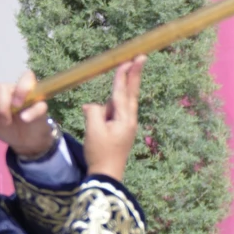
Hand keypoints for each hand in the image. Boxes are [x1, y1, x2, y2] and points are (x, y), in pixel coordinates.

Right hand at [0, 70, 54, 157]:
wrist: (25, 138)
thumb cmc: (35, 125)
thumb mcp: (42, 120)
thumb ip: (37, 112)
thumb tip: (23, 116)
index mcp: (27, 89)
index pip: (26, 76)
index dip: (21, 88)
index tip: (18, 104)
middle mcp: (11, 89)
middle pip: (1, 87)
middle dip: (2, 107)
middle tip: (8, 121)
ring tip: (2, 124)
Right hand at [82, 58, 146, 178]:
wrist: (107, 175)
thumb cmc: (100, 153)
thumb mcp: (93, 130)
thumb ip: (94, 112)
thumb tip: (92, 106)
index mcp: (124, 118)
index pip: (123, 91)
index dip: (125, 74)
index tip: (131, 59)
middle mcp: (129, 120)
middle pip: (130, 93)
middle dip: (134, 75)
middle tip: (141, 57)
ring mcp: (126, 125)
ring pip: (119, 104)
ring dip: (115, 96)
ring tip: (107, 107)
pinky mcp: (121, 131)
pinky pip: (114, 113)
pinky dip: (107, 109)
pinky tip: (94, 114)